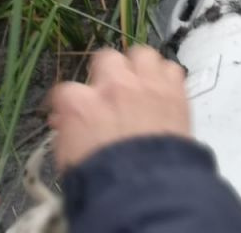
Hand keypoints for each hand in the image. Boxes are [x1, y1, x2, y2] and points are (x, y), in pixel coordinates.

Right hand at [47, 45, 190, 172]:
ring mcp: (146, 84)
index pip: (66, 90)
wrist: (144, 187)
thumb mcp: (69, 157)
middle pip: (106, 58)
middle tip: (110, 88)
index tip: (76, 109)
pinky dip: (166, 77)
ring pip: (142, 54)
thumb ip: (67, 130)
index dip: (71, 101)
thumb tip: (65, 120)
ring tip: (140, 82)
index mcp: (81, 104)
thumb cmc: (102, 178)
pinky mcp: (174, 90)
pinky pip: (172, 68)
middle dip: (106, 71)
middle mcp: (113, 86)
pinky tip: (163, 90)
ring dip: (139, 66)